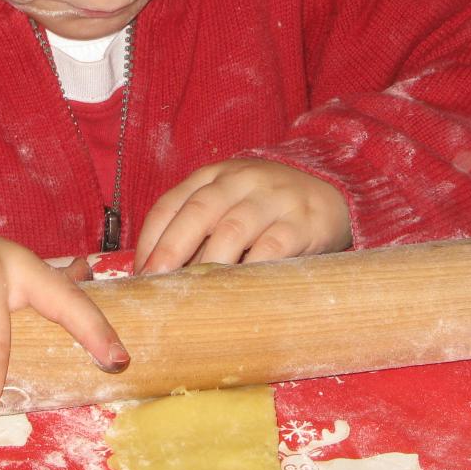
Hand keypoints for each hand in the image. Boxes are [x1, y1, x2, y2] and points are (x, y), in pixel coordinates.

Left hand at [133, 158, 351, 273]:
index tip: (139, 273)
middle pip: (198, 212)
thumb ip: (197, 227)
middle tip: (155, 282)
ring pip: (233, 228)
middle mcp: (239, 180)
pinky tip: (238, 289)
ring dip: (209, 262)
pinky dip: (252, 268)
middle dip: (172, 249)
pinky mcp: (302, 222)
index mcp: (212, 175)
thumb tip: (156, 273)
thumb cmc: (265, 208)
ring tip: (193, 293)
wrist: (331, 191)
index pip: (171, 203)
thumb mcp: (228, 203)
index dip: (151, 238)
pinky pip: (273, 247)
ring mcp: (272, 198)